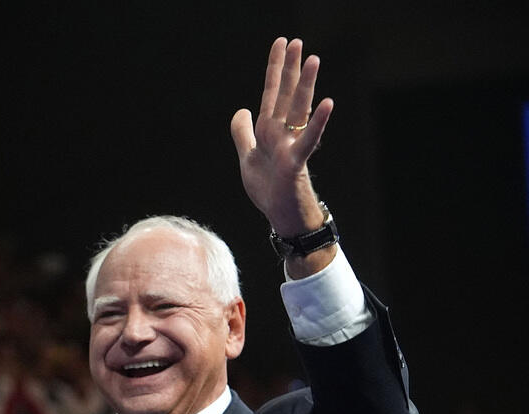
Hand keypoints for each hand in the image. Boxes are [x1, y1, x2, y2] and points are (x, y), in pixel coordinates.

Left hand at [230, 38, 333, 251]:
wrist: (280, 215)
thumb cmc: (269, 188)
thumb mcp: (248, 157)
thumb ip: (243, 133)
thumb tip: (240, 110)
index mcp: (269, 130)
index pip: (271, 93)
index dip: (275, 69)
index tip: (280, 43)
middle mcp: (282, 133)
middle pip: (286, 95)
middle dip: (290, 68)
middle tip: (296, 41)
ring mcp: (290, 146)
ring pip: (298, 111)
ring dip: (306, 85)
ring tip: (313, 59)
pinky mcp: (296, 163)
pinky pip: (308, 140)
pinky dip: (318, 122)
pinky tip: (328, 102)